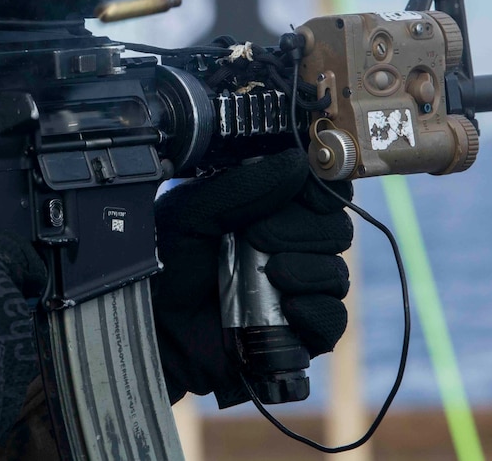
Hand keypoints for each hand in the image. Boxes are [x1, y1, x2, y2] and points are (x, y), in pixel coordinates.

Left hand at [151, 149, 352, 405]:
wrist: (154, 329)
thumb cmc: (167, 267)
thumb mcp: (191, 214)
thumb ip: (241, 187)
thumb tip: (296, 162)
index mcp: (268, 210)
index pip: (320, 191)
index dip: (318, 189)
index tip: (303, 191)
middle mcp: (290, 246)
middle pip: (335, 228)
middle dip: (300, 229)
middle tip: (257, 237)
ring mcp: (298, 289)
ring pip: (336, 272)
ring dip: (305, 269)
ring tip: (269, 274)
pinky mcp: (302, 330)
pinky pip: (333, 317)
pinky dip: (314, 310)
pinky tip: (286, 307)